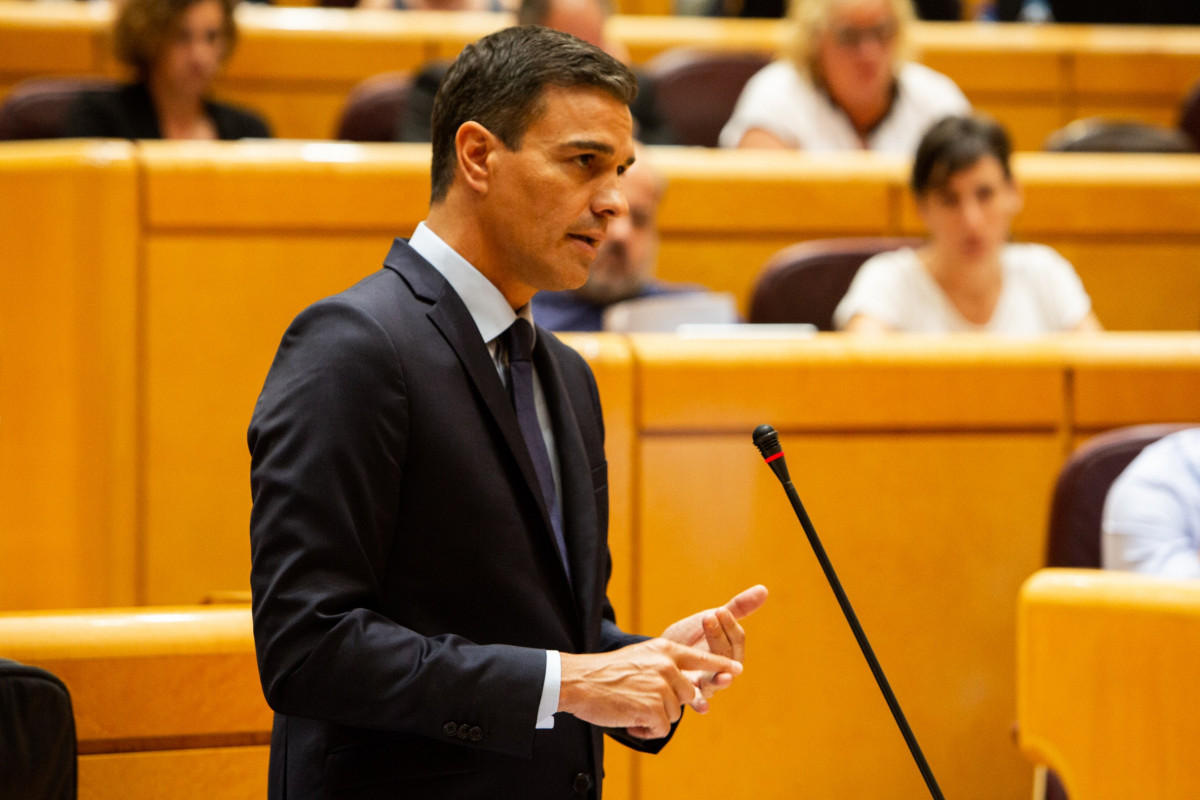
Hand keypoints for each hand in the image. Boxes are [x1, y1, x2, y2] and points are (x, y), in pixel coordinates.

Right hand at [558, 638, 742, 739]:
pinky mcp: (654, 708)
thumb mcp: (639, 657)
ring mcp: (662, 687)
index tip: (736, 671)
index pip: (700, 658)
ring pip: (675, 713)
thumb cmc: (605, 672)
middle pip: (687, 695)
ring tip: (632, 708)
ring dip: (655, 718)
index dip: (719, 666)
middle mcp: (668, 666)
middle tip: (642, 701)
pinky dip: (647, 730)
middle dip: (669, 704)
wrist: (580, 681)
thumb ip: (663, 665)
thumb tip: (685, 685)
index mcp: (665, 650)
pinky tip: (630, 721)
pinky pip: (662, 728)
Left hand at [659, 584, 767, 712]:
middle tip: (708, 616)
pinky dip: (700, 704)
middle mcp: (722, 670)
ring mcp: (707, 683)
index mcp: (731, 651)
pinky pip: (697, 701)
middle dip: (719, 638)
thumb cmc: (692, 636)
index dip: (730, 626)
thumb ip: (737, 608)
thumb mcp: (712, 618)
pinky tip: (703, 706)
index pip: (737, 640)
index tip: (719, 610)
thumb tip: (764, 589)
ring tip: (722, 674)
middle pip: (728, 659)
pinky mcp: (689, 693)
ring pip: (716, 681)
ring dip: (719, 677)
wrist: (663, 652)